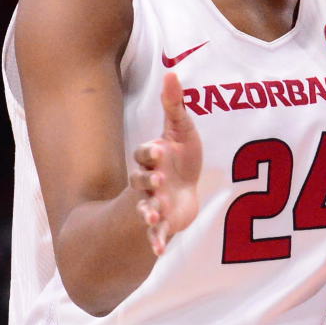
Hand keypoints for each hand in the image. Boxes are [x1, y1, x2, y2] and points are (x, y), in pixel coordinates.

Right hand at [132, 72, 203, 253]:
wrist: (184, 190)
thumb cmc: (181, 157)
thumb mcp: (181, 130)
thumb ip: (174, 104)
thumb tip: (172, 71)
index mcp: (153, 159)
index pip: (145, 154)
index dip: (150, 153)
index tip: (158, 150)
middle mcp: (149, 182)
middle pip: (141, 182)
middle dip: (146, 182)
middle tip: (157, 182)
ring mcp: (154, 203)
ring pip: (145, 208)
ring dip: (147, 213)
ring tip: (152, 218)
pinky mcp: (163, 223)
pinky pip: (157, 234)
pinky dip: (156, 242)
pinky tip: (159, 252)